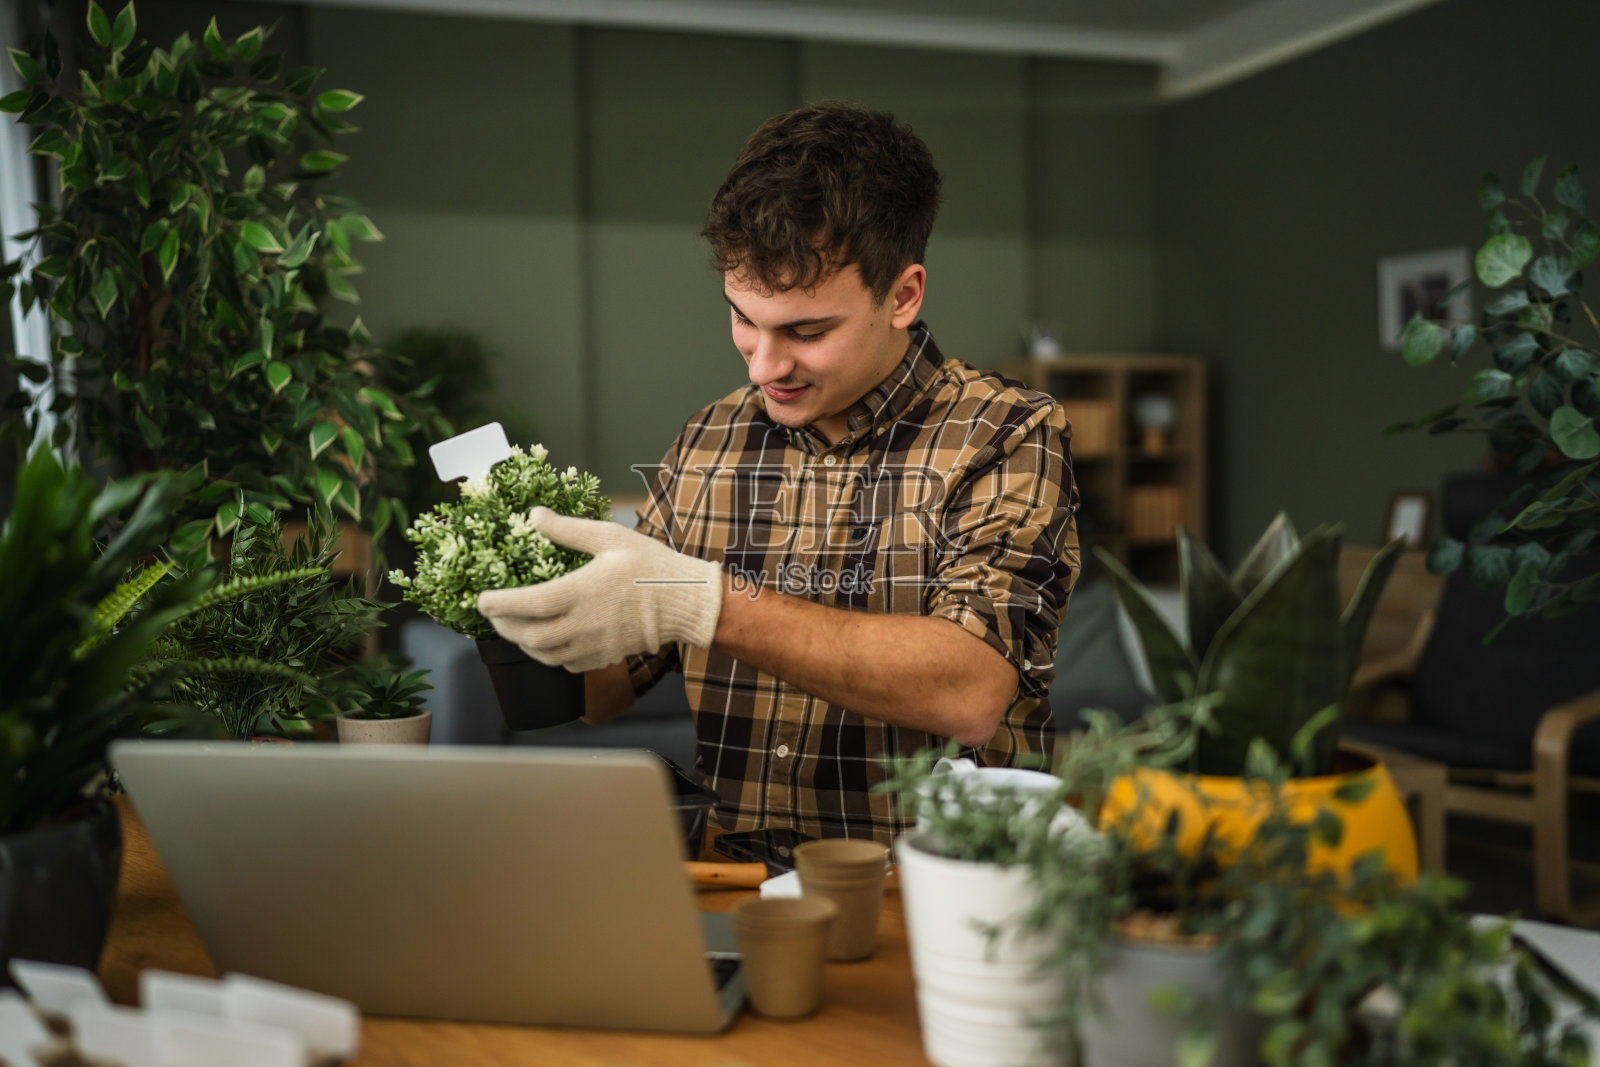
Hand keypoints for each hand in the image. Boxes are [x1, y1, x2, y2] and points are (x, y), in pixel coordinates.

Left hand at [477, 507, 722, 672]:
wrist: (685, 601)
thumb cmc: (649, 564)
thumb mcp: (610, 536)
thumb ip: (567, 530)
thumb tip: (533, 516)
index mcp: (582, 591)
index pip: (528, 604)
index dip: (499, 604)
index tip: (481, 600)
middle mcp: (584, 624)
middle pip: (530, 637)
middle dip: (504, 627)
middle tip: (494, 613)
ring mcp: (594, 645)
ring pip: (545, 655)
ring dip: (524, 643)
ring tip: (516, 627)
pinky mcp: (604, 657)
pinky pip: (566, 664)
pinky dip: (550, 655)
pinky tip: (549, 640)